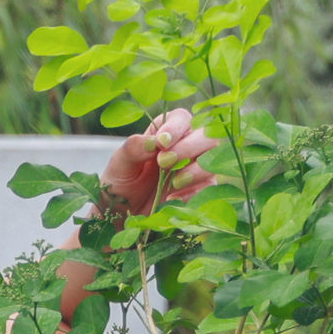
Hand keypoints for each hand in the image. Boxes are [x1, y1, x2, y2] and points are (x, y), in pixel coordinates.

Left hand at [101, 105, 218, 219]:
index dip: (175, 128)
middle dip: (188, 147)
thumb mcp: (120, 163)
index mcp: (165, 132)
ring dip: (195, 170)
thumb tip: (154, 142)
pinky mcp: (200, 190)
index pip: (181, 118)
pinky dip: (194, 192)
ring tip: (174, 182)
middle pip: (206, 135)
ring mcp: (196, 168)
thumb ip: (134, 148)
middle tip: (164, 162)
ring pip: (212, 160)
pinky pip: (209, 187)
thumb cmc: (121, 182)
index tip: (162, 143)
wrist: (122, 214)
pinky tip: (173, 198)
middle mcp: (185, 146)